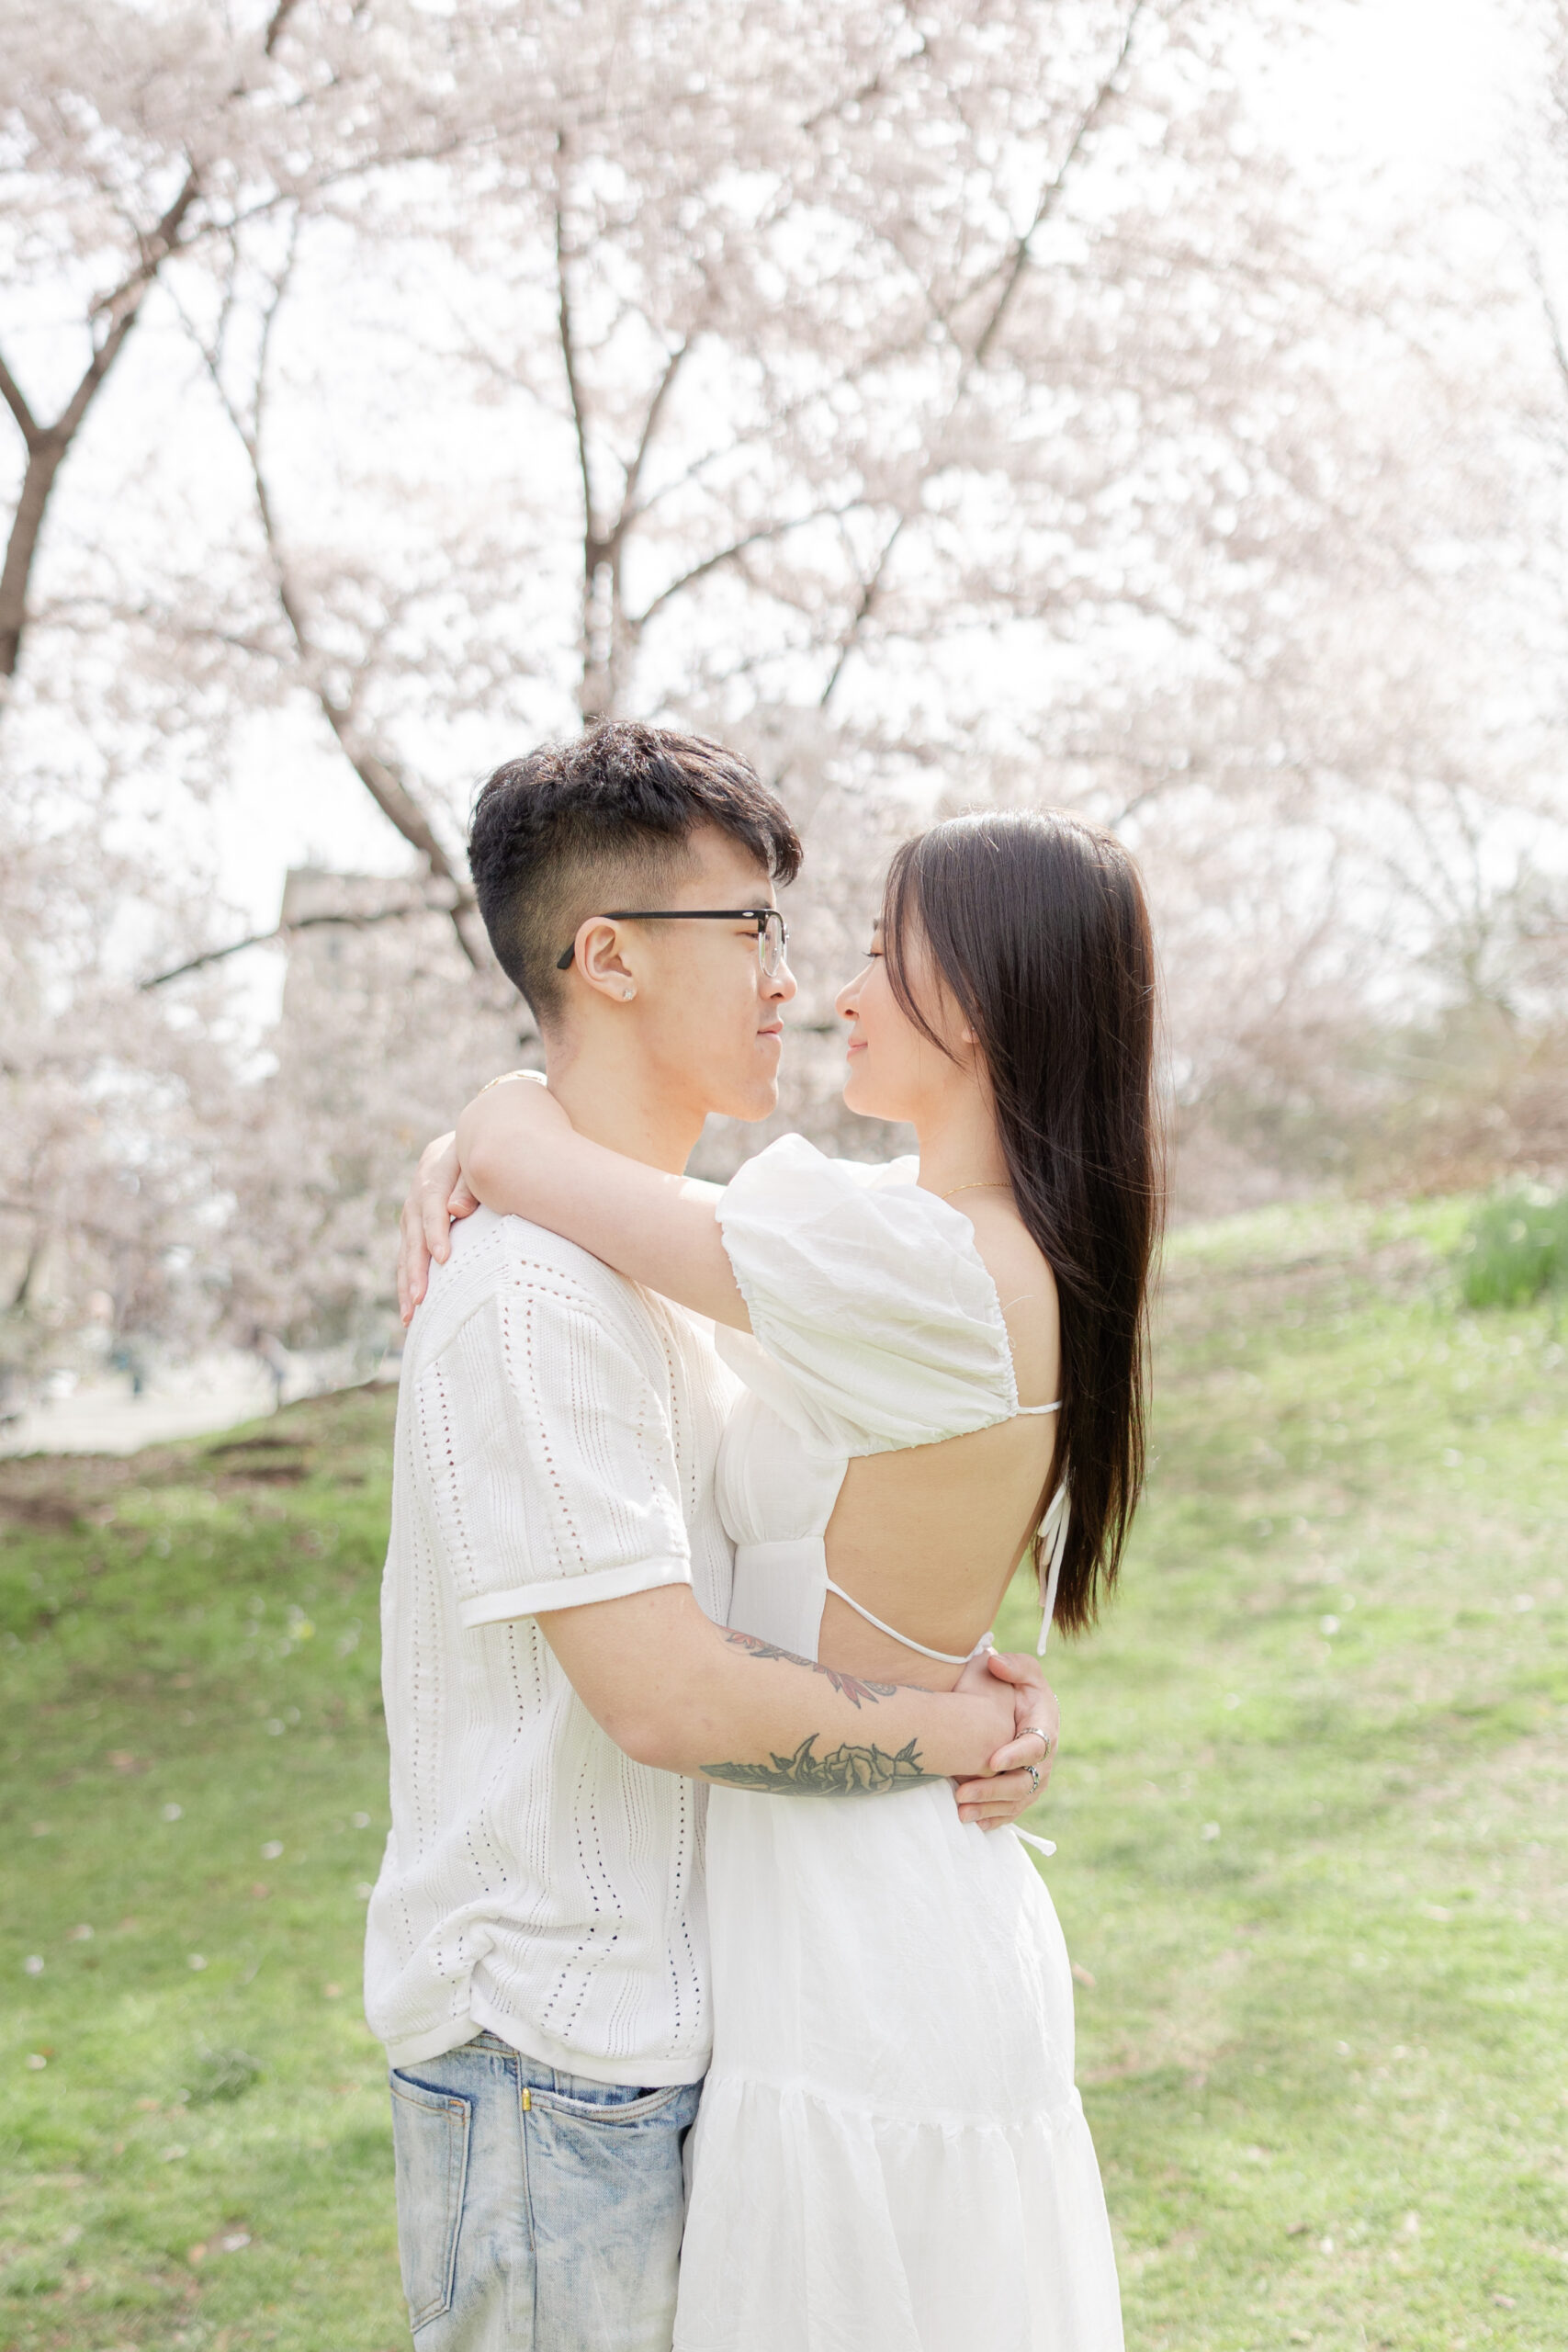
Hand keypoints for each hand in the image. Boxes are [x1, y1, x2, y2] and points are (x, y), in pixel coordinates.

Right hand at [397, 1132, 476, 1322]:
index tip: (443, 1258)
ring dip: (407, 1281)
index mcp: (434, 1171)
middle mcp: (418, 1193)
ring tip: (410, 1315)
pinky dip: (408, 1279)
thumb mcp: (479, 1159)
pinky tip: (411, 1308)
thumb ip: (470, 1182)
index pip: (432, 1205)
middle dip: (416, 1267)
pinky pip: (409, 1254)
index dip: (435, 1231)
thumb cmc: (486, 1153)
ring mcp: (413, 1210)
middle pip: (413, 1232)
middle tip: (420, 1299)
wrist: (473, 1141)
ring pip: (406, 1248)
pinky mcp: (415, 1225)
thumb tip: (455, 1209)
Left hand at [952, 1648, 1058, 1830]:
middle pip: (1024, 1783)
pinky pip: (1012, 1811)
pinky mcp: (1024, 1792)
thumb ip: (1014, 1665)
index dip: (1015, 1755)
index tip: (991, 1762)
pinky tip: (975, 1823)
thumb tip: (996, 1663)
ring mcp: (1035, 1779)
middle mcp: (1044, 1760)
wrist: (1023, 1708)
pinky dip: (995, 1819)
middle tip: (961, 1794)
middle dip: (992, 1791)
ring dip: (989, 1809)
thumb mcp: (1023, 1670)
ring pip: (1016, 1802)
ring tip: (960, 1813)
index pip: (1035, 1747)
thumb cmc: (1020, 1686)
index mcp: (1045, 1728)